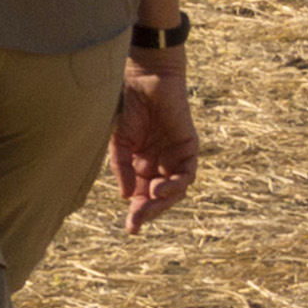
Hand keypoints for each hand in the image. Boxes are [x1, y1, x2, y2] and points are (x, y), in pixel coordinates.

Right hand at [113, 63, 201, 230]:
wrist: (144, 78)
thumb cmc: (127, 105)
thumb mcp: (118, 141)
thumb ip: (122, 167)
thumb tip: (127, 196)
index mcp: (141, 163)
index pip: (142, 194)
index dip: (137, 212)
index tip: (130, 229)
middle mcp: (160, 163)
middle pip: (159, 197)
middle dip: (150, 212)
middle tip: (136, 224)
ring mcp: (175, 156)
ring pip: (176, 190)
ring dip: (163, 201)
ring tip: (148, 204)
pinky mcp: (189, 147)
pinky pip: (187, 173)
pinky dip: (176, 184)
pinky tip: (160, 188)